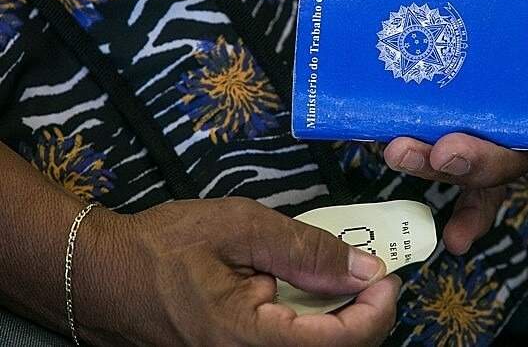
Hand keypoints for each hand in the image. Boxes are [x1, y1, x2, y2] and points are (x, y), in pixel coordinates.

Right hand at [77, 198, 397, 345]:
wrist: (103, 274)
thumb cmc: (163, 246)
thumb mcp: (240, 228)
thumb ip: (307, 250)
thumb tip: (365, 268)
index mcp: (248, 340)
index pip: (341, 344)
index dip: (377, 312)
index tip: (388, 275)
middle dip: (364, 316)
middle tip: (370, 274)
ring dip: (340, 321)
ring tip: (345, 279)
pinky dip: (311, 324)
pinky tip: (311, 294)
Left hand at [385, 0, 527, 255]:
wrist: (449, 8)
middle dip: (496, 148)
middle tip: (452, 145)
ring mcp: (515, 131)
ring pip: (502, 165)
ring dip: (458, 171)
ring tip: (408, 157)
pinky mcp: (482, 150)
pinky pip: (484, 195)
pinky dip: (472, 218)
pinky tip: (455, 239)